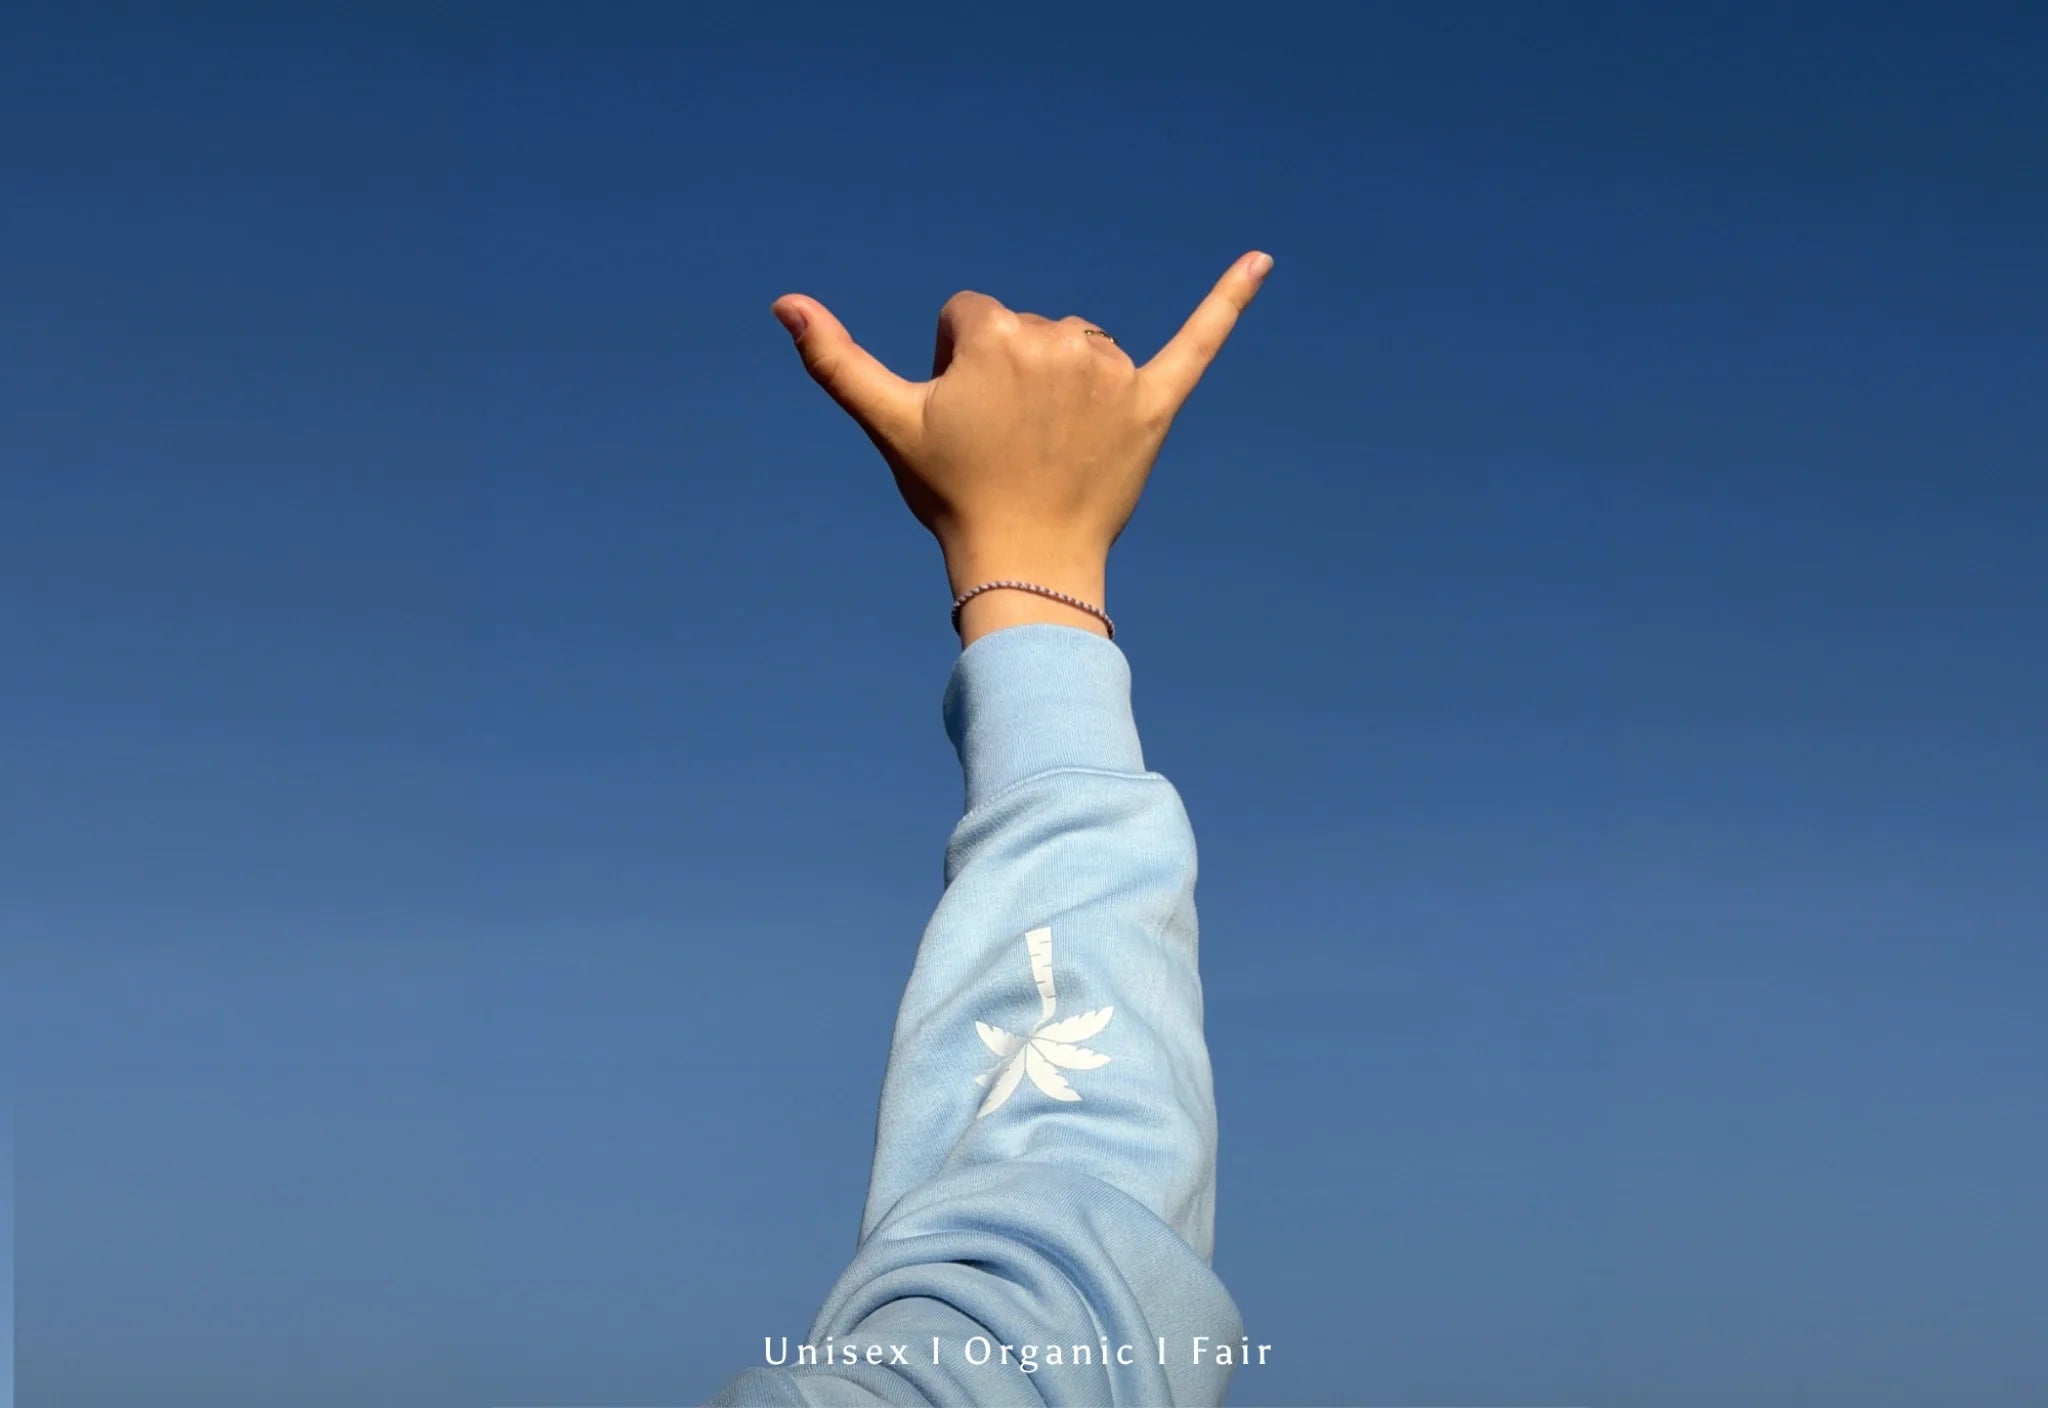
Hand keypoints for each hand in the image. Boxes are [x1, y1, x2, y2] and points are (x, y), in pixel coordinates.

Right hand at [770, 252, 1272, 640]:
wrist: (1025, 565)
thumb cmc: (953, 495)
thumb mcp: (889, 424)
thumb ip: (835, 360)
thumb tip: (783, 300)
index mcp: (994, 333)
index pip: (971, 318)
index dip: (958, 369)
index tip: (965, 425)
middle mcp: (1057, 338)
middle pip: (1027, 327)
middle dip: (1011, 376)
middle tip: (1006, 446)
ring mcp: (1109, 371)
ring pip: (1080, 343)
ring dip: (1065, 381)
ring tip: (1050, 446)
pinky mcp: (1154, 402)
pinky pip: (1197, 342)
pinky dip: (1230, 301)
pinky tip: (1263, 262)